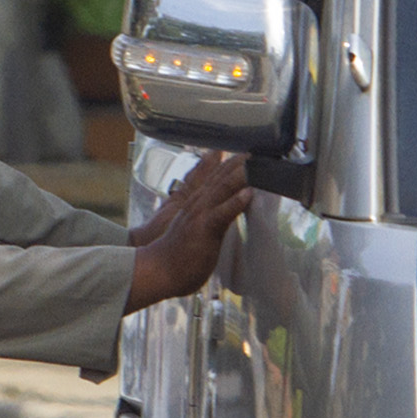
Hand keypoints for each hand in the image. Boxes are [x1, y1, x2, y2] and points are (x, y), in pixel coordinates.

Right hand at [125, 155, 245, 310]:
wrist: (158, 270)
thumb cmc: (178, 255)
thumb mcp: (195, 229)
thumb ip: (208, 216)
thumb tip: (225, 209)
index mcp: (197, 202)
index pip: (216, 177)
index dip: (231, 163)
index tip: (249, 151)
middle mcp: (198, 203)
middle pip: (220, 176)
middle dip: (239, 161)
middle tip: (258, 148)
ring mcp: (200, 214)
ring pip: (222, 188)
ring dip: (240, 174)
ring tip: (256, 162)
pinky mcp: (203, 228)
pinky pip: (222, 213)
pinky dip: (235, 201)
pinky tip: (248, 193)